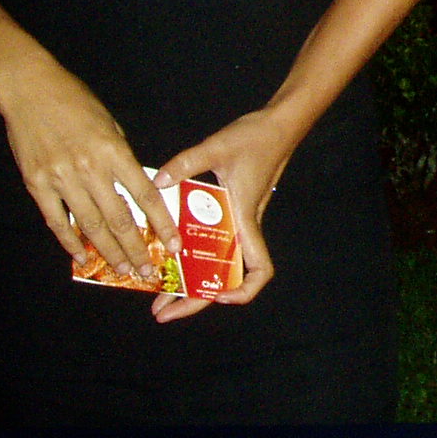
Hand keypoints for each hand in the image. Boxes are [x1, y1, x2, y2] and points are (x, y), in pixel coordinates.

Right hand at [0, 58, 174, 280]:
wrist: (30, 90)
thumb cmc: (77, 103)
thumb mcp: (111, 125)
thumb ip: (122, 159)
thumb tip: (136, 191)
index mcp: (115, 152)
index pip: (145, 196)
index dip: (162, 224)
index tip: (173, 245)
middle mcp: (90, 169)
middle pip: (119, 219)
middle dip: (137, 249)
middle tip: (148, 271)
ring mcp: (61, 179)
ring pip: (90, 226)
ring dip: (109, 252)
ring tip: (123, 270)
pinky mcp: (37, 184)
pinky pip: (57, 221)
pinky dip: (70, 241)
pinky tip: (82, 257)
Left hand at [145, 107, 299, 321]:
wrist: (278, 124)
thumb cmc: (255, 138)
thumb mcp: (217, 147)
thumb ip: (186, 163)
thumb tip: (158, 180)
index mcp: (244, 219)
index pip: (258, 270)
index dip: (241, 290)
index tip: (216, 295)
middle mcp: (243, 227)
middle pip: (226, 280)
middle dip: (195, 301)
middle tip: (160, 312)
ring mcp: (238, 221)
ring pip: (217, 264)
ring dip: (191, 284)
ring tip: (159, 295)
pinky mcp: (233, 210)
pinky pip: (214, 243)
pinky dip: (193, 257)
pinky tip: (170, 255)